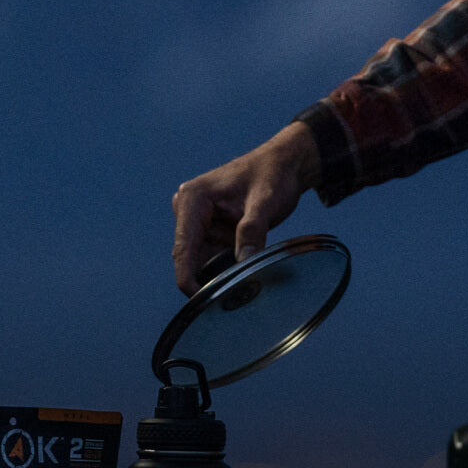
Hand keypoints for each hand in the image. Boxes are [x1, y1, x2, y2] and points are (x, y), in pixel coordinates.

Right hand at [171, 122, 321, 295]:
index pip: (183, 247)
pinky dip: (223, 271)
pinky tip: (239, 281)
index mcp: (193, 199)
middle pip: (188, 258)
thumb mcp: (265, 201)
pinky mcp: (211, 231)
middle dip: (205, 280)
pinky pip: (212, 259)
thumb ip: (252, 230)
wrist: (284, 165)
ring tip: (239, 290)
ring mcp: (199, 222)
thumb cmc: (273, 174)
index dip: (188, 278)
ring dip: (216, 276)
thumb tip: (244, 262)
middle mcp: (189, 210)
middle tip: (229, 301)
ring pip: (200, 262)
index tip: (201, 302)